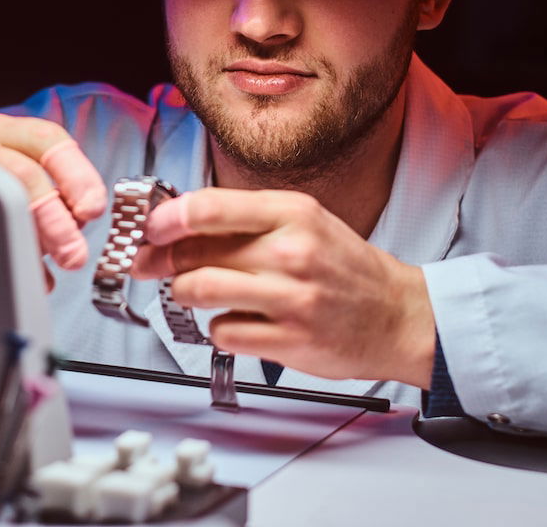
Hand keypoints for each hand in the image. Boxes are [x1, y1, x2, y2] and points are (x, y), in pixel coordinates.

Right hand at [0, 114, 106, 308]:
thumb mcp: (20, 211)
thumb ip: (51, 210)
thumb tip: (78, 226)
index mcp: (6, 136)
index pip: (49, 141)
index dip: (76, 175)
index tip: (92, 209)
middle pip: (22, 174)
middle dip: (55, 219)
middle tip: (72, 254)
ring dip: (21, 238)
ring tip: (38, 267)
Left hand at [131, 188, 435, 387]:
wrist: (397, 315)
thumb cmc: (344, 267)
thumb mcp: (304, 222)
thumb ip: (247, 219)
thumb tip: (179, 221)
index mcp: (293, 213)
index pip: (209, 207)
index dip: (166, 218)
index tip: (148, 227)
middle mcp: (291, 252)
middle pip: (197, 252)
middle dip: (162, 260)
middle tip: (151, 263)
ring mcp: (291, 298)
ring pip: (201, 291)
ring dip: (184, 293)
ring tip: (193, 292)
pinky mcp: (289, 340)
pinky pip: (224, 332)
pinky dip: (218, 328)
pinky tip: (235, 321)